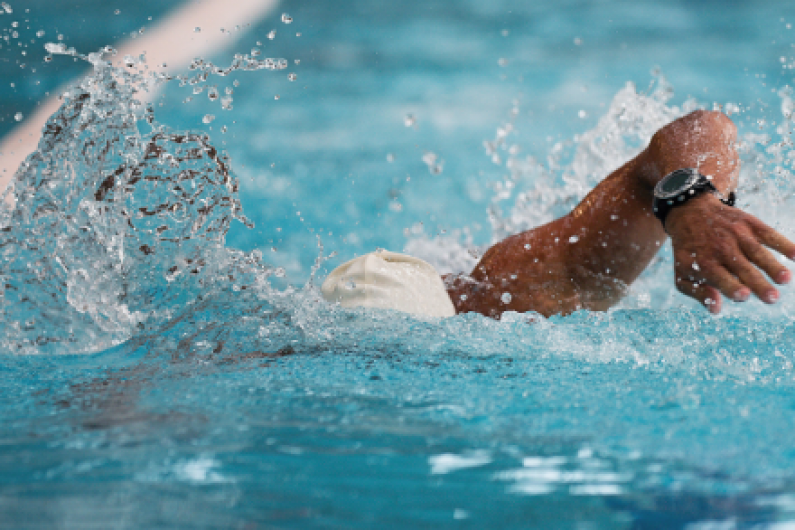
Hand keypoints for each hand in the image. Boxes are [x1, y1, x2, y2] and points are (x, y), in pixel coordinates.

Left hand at [665, 193, 794, 312]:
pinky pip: (769, 234)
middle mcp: (722, 249)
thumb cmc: (690, 251)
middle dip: (758, 284)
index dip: (732, 287)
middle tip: (772, 298)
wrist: (690, 212)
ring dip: (773, 266)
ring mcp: (737, 235)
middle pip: (743, 269)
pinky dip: (783, 243)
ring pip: (758, 253)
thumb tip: (716, 310)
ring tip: (785, 279)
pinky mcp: (750, 224)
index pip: (720, 278)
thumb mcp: (683, 273)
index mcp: (705, 263)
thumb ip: (697, 292)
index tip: (744, 295)